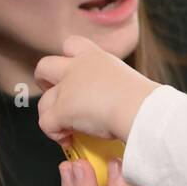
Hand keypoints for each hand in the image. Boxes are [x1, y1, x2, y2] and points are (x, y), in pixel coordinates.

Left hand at [35, 35, 159, 144]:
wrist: (141, 109)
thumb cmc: (144, 100)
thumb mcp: (128, 82)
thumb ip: (114, 85)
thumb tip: (117, 102)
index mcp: (96, 57)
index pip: (72, 44)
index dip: (67, 58)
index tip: (73, 73)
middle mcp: (77, 68)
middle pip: (44, 66)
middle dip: (44, 81)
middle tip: (58, 97)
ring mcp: (67, 88)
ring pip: (43, 101)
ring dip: (50, 116)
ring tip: (67, 129)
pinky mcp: (62, 110)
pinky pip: (46, 123)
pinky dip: (54, 134)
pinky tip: (68, 140)